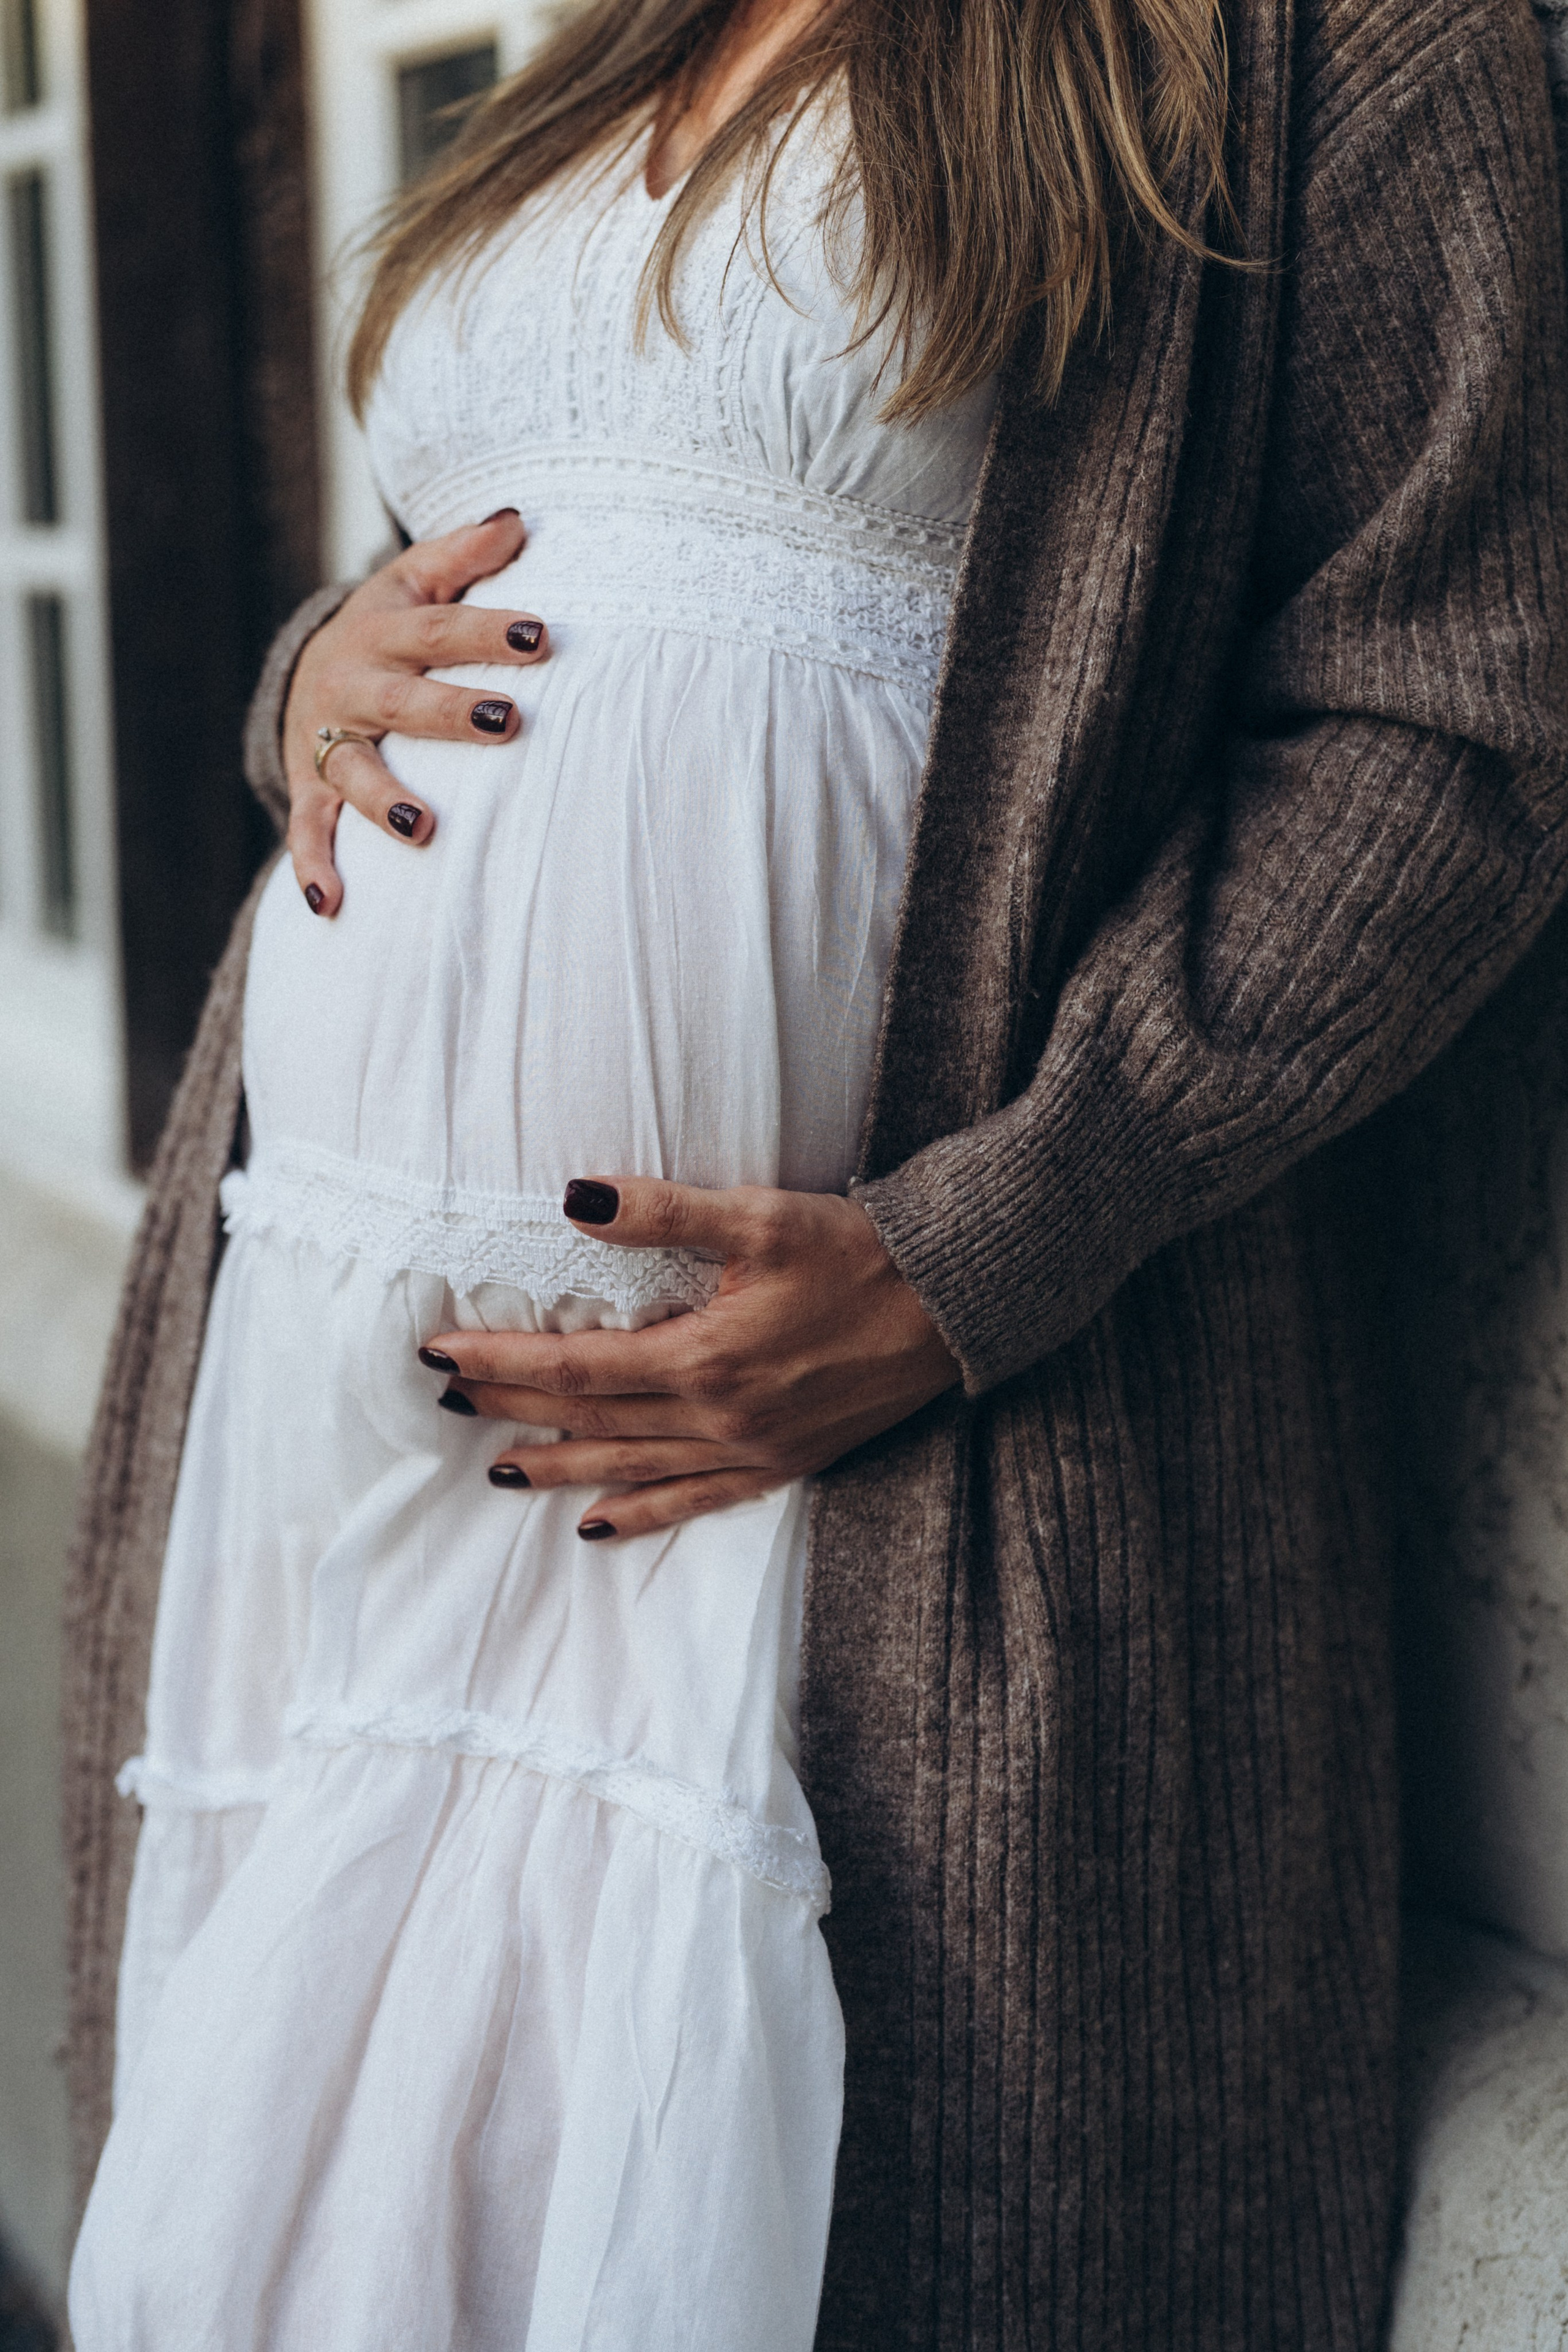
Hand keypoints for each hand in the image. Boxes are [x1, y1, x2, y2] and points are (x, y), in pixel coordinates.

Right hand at [283, 511, 549, 914]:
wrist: (307, 668)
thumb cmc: (391, 626)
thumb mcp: (415, 579)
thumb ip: (464, 555)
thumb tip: (519, 517)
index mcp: (384, 630)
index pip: (442, 628)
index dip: (489, 630)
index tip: (541, 636)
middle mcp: (352, 685)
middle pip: (402, 701)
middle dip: (449, 712)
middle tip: (504, 722)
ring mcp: (328, 741)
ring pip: (353, 772)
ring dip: (385, 801)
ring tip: (424, 828)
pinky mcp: (310, 788)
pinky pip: (308, 830)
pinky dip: (313, 868)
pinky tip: (331, 905)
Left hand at [419, 1177, 960, 1539]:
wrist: (952, 1306)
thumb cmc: (858, 1253)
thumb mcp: (760, 1216)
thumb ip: (662, 1212)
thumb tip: (573, 1200)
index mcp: (704, 1357)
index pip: (574, 1364)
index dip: (500, 1359)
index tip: (440, 1352)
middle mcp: (718, 1417)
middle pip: (590, 1419)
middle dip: (513, 1407)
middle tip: (447, 1403)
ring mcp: (750, 1450)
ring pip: (631, 1468)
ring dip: (560, 1467)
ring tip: (500, 1469)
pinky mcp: (782, 1464)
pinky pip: (696, 1503)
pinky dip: (642, 1516)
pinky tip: (598, 1526)